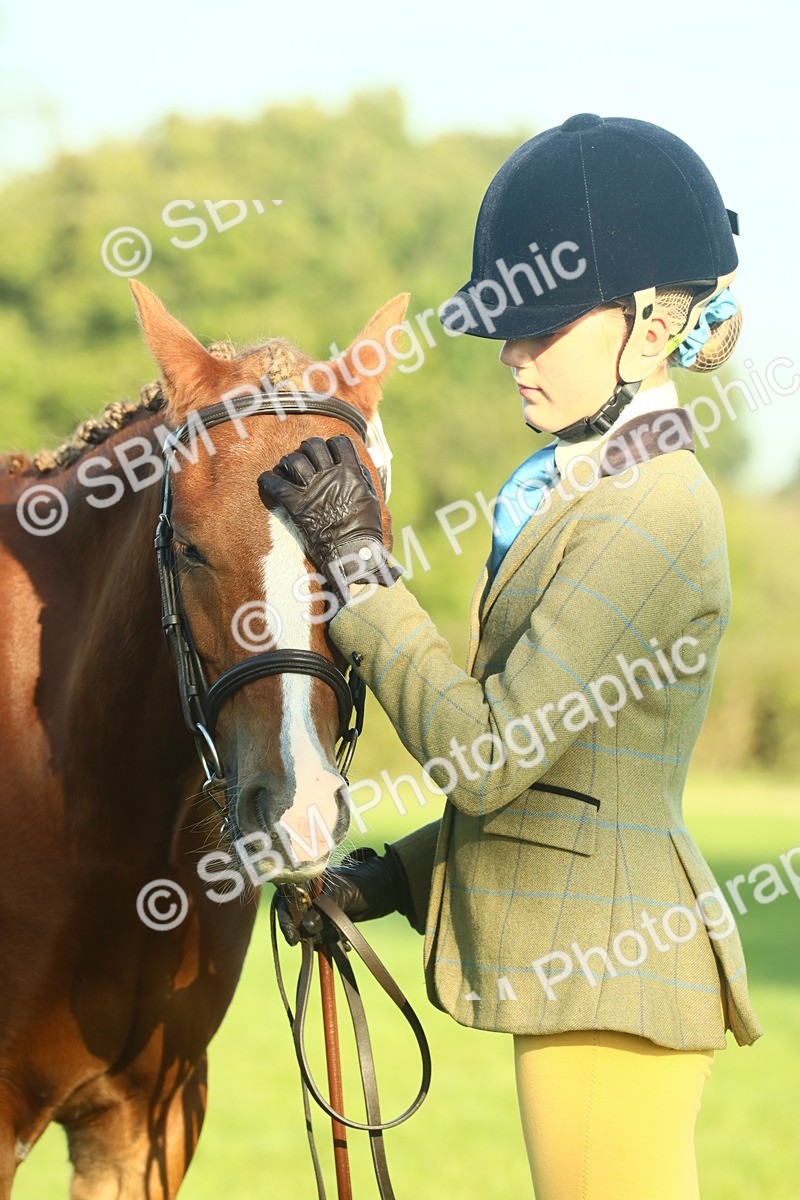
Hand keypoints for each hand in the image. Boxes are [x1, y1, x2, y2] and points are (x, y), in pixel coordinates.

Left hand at [257, 435, 401, 606]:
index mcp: (351, 472)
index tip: (328, 454)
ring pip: (293, 460)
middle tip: (305, 458)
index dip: (331, 445)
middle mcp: (331, 475)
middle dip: (307, 449)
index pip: (339, 442)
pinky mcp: (296, 505)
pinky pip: (275, 484)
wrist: (353, 553)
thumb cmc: (365, 529)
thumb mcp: (370, 497)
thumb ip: (360, 477)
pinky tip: (267, 481)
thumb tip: (352, 463)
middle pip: (312, 446)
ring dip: (288, 462)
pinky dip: (268, 480)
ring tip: (287, 470)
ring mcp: (312, 489)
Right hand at [276, 846, 411, 945]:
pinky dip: (331, 942)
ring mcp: (320, 908)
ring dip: (322, 939)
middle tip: (317, 942)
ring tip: (339, 938)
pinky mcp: (330, 920)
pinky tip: (345, 944)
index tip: (294, 939)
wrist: (388, 888)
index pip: (287, 900)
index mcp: (309, 880)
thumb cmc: (365, 883)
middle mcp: (311, 894)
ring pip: (310, 930)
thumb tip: (307, 927)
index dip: (286, 920)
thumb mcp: (344, 893)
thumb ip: (323, 908)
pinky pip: (323, 935)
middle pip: (296, 918)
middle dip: (305, 933)